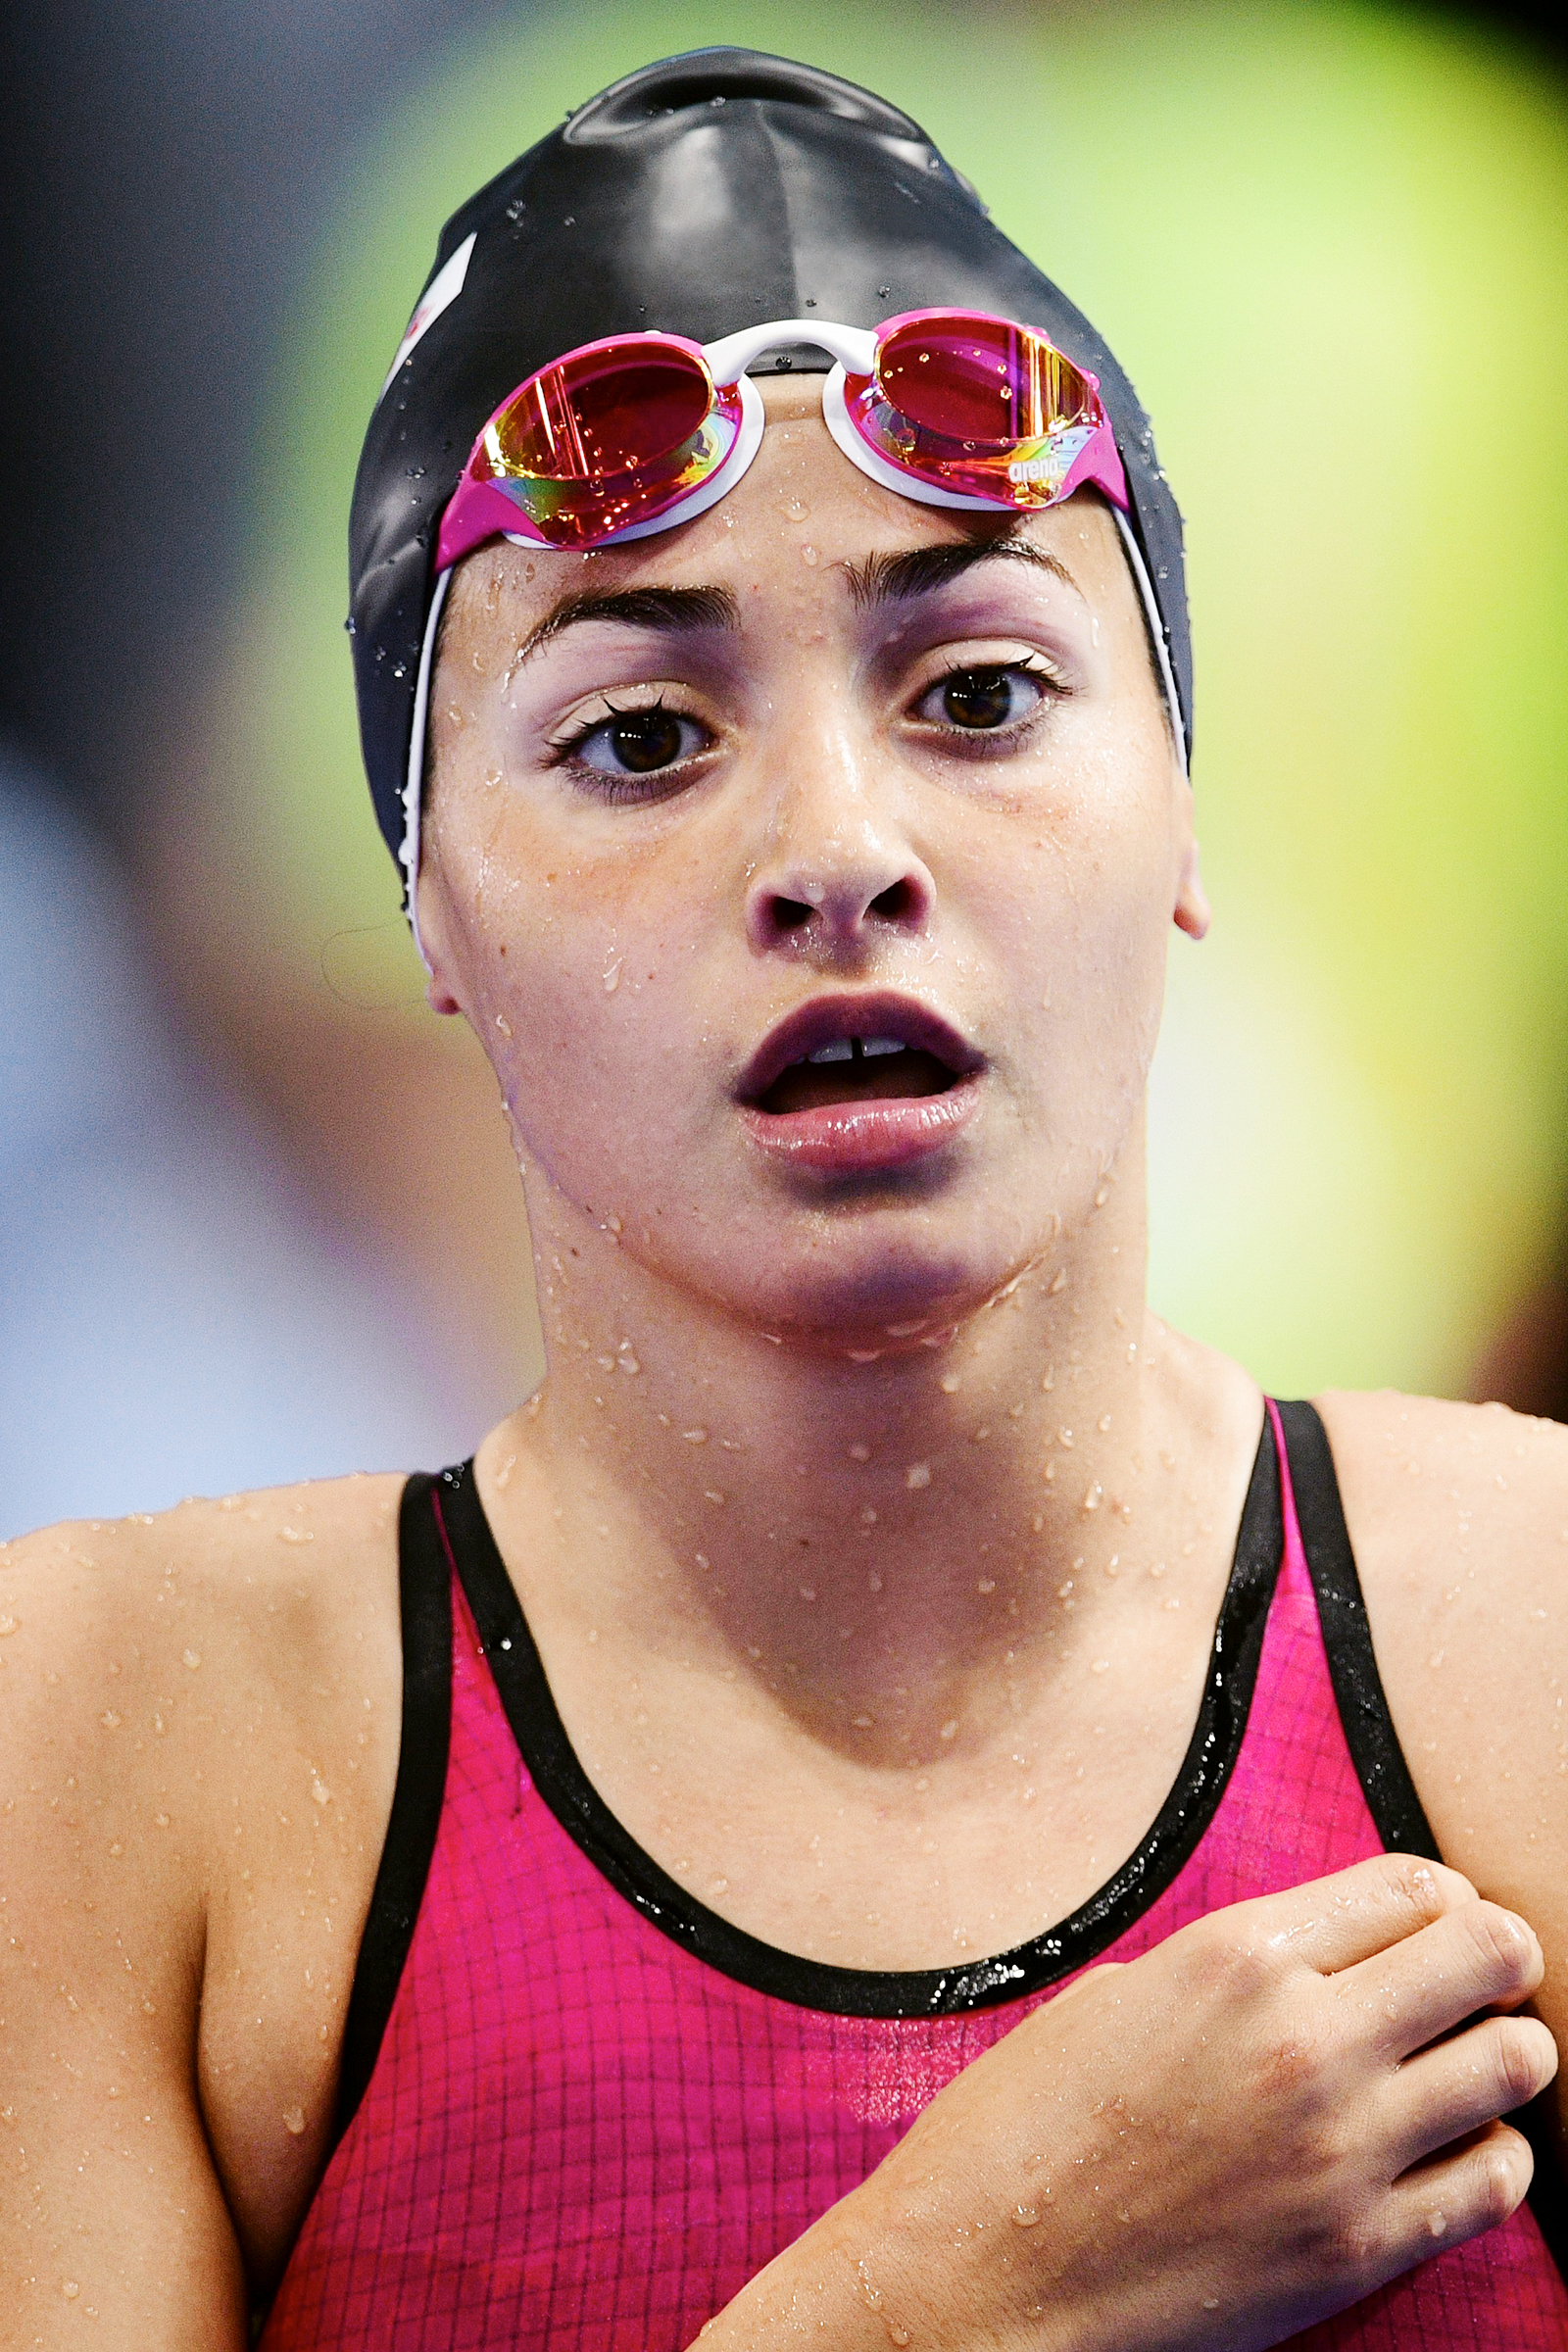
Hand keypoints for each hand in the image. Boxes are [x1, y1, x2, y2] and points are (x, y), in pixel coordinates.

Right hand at [701, 1855, 1556, 2351]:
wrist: (984, 2274)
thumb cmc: (1027, 2125)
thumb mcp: (1121, 1996)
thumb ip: (1236, 1968)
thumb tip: (1325, 1958)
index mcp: (1238, 1956)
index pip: (1412, 1887)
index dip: (1441, 1896)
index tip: (1439, 1915)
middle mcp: (1306, 2039)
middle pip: (1488, 1956)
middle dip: (1496, 1954)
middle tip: (1481, 1973)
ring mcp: (1342, 2151)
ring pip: (1515, 2066)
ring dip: (1504, 2051)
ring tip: (1471, 2060)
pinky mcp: (1356, 2250)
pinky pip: (1495, 2184)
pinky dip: (1492, 2156)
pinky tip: (1451, 2148)